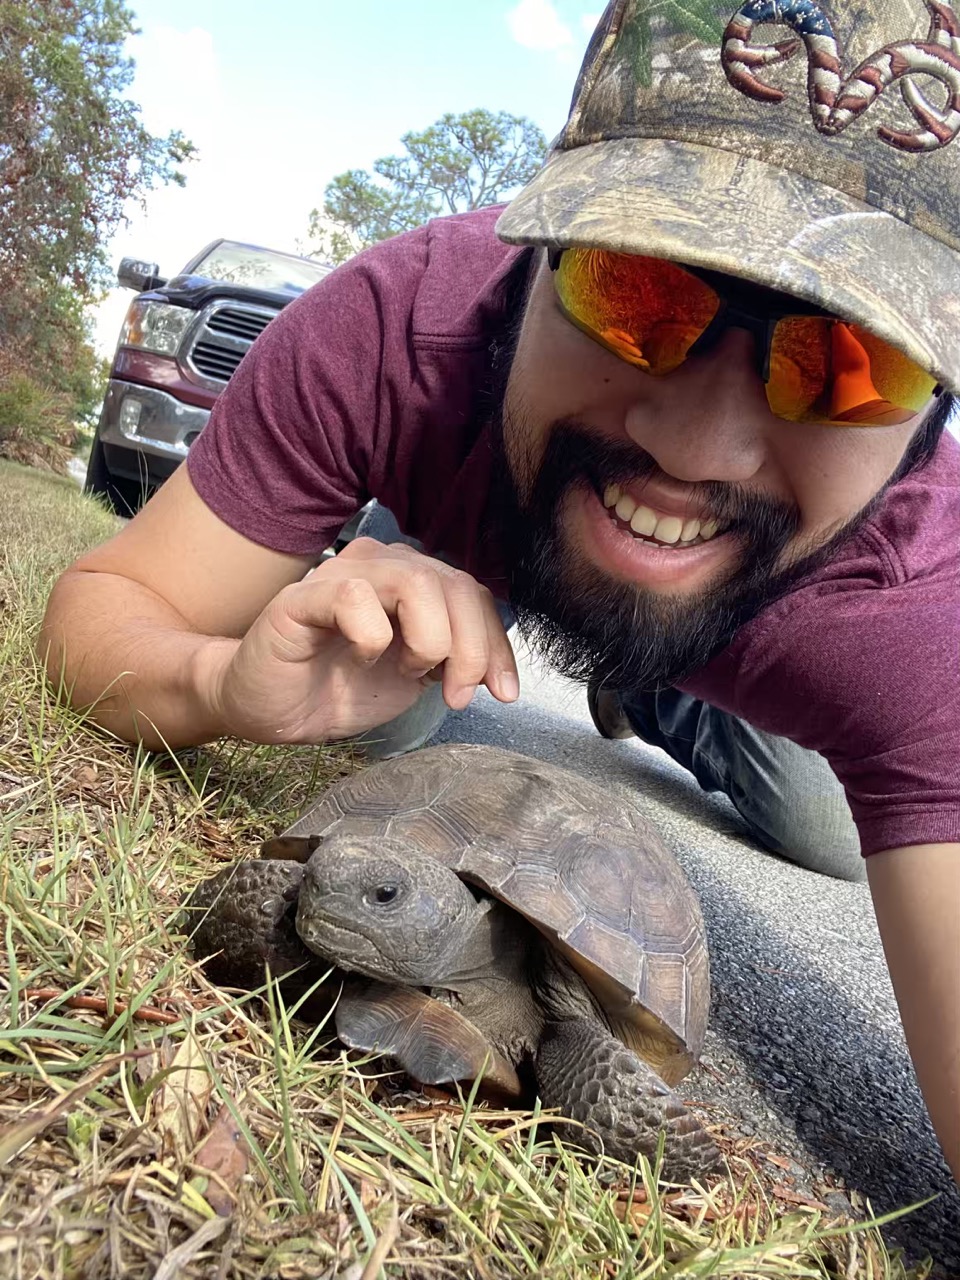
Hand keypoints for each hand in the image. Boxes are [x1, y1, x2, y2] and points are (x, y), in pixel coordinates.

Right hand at [210, 538, 519, 743]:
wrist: (270, 709)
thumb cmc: (338, 687)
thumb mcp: (415, 677)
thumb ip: (455, 659)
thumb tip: (497, 670)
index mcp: (413, 580)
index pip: (473, 593)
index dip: (495, 643)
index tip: (503, 693)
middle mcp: (382, 565)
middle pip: (454, 584)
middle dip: (470, 648)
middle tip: (455, 695)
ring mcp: (341, 575)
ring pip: (415, 582)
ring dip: (428, 639)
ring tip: (408, 672)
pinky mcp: (302, 597)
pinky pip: (354, 597)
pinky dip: (373, 637)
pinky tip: (361, 658)